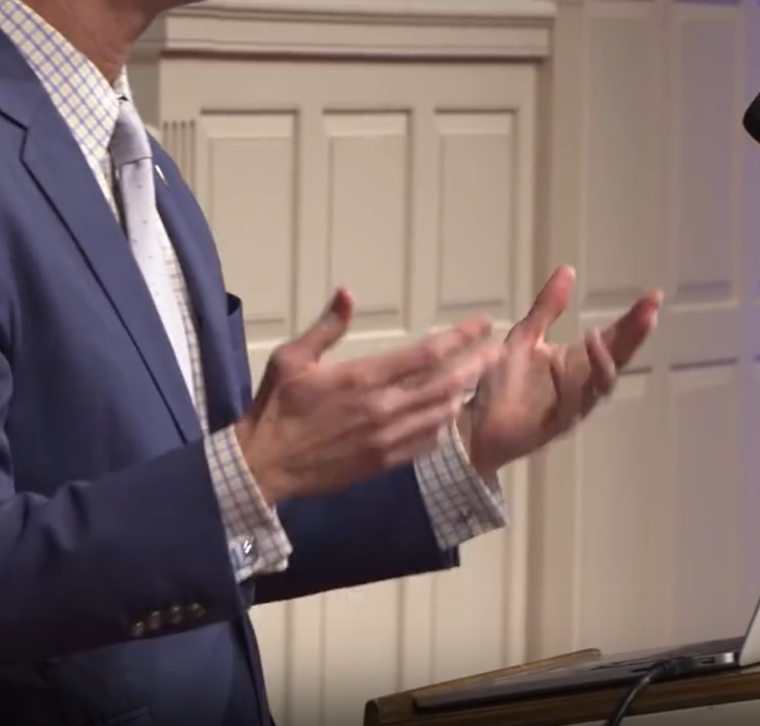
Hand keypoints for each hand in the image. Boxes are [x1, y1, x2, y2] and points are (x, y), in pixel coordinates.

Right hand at [236, 288, 506, 504]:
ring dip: (463, 394)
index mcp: (362, 378)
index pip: (425, 354)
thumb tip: (347, 292)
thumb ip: (327, 327)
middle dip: (474, 364)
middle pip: (444, 383)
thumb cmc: (276, 407)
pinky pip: (425, 444)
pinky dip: (443, 427)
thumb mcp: (292, 358)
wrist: (264, 466)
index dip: (459, 337)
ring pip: (439, 414)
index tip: (480, 323)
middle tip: (495, 350)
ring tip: (479, 378)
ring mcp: (386, 439)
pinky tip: (449, 417)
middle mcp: (382, 409)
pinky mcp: (383, 464)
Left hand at [464, 265, 661, 478]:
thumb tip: (568, 269)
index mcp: (580, 362)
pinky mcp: (553, 426)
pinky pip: (567, 407)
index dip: (634, 319)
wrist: (477, 423)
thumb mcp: (526, 336)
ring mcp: (573, 406)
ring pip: (600, 386)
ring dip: (602, 361)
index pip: (615, 338)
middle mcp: (584, 384)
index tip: (653, 296)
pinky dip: (564, 384)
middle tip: (648, 312)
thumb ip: (548, 307)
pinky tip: (556, 362)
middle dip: (633, 336)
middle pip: (618, 359)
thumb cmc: (504, 382)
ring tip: (597, 334)